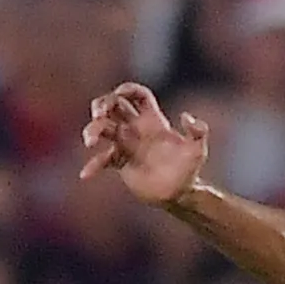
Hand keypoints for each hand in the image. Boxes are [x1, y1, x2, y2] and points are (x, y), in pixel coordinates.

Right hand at [79, 83, 211, 205]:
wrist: (180, 194)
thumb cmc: (189, 170)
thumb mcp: (198, 150)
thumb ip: (197, 132)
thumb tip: (186, 116)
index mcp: (153, 121)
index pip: (137, 96)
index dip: (127, 89)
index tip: (119, 93)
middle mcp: (137, 129)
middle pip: (113, 106)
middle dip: (102, 104)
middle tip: (100, 114)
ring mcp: (127, 144)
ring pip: (103, 129)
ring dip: (92, 130)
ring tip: (90, 141)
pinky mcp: (120, 162)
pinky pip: (102, 159)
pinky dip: (93, 165)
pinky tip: (86, 174)